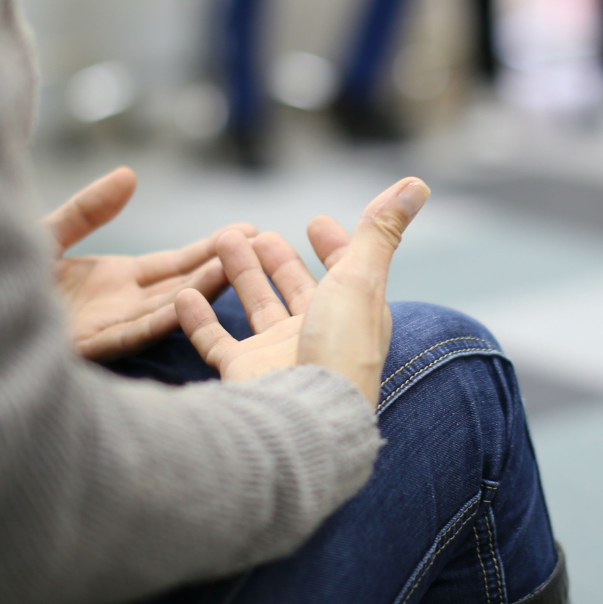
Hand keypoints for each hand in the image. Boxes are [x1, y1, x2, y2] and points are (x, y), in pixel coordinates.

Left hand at [44, 167, 256, 360]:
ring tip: (238, 267)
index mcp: (112, 282)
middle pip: (180, 285)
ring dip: (201, 290)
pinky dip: (161, 318)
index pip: (173, 265)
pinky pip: (130, 333)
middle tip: (265, 247)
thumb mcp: (48, 235)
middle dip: (221, 266)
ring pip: (164, 309)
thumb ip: (89, 210)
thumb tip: (130, 175)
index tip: (248, 231)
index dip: (209, 249)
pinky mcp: (85, 347)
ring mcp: (104, 328)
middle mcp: (117, 307)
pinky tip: (188, 302)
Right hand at [175, 177, 430, 406]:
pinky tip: (185, 292)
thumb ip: (380, 231)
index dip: (334, 246)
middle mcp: (318, 335)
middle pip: (294, 288)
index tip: (316, 221)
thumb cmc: (339, 350)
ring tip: (221, 240)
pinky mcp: (244, 374)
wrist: (302, 418)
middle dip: (277, 259)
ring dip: (240, 275)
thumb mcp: (362, 278)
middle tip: (256, 232)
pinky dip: (199, 319)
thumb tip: (417, 184)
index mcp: (353, 314)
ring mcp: (279, 356)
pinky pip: (216, 342)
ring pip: (256, 307)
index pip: (345, 272)